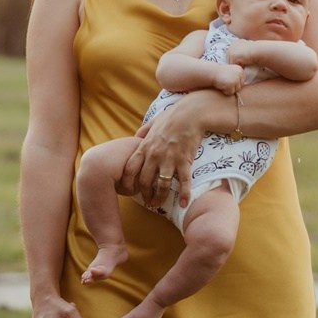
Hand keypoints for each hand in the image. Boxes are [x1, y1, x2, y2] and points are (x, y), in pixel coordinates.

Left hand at [120, 91, 211, 210]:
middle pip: (144, 181)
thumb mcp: (152, 123)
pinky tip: (183, 203)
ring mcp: (169, 158)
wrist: (191, 113)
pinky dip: (184, 194)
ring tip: (158, 203)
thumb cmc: (171, 117)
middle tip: (147, 201)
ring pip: (161, 184)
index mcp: (144, 147)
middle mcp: (154, 155)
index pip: (129, 170)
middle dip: (144, 194)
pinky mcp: (184, 160)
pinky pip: (183, 181)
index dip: (127, 183)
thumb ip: (142, 133)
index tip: (129, 191)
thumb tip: (134, 139)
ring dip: (160, 197)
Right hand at [210, 63, 244, 94]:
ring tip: (223, 83)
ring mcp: (236, 79)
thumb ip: (237, 77)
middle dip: (233, 86)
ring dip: (229, 89)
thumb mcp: (231, 72)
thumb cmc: (220, 73)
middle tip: (225, 81)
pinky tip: (221, 85)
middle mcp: (239, 74)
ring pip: (236, 90)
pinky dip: (225, 91)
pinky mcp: (231, 85)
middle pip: (240, 86)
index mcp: (240, 70)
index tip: (228, 79)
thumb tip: (246, 85)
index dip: (235, 82)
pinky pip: (230, 92)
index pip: (242, 81)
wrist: (211, 72)